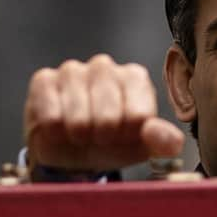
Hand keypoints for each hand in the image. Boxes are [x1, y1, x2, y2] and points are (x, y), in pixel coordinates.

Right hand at [24, 54, 184, 170]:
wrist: (70, 150)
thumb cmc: (110, 142)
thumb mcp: (141, 146)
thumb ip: (163, 142)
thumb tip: (172, 142)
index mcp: (134, 78)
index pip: (138, 116)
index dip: (128, 136)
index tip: (122, 136)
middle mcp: (105, 66)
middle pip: (108, 117)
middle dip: (102, 138)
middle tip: (98, 137)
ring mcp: (73, 70)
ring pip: (78, 118)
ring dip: (79, 137)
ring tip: (79, 134)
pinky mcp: (43, 80)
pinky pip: (51, 116)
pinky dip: (55, 132)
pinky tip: (59, 128)